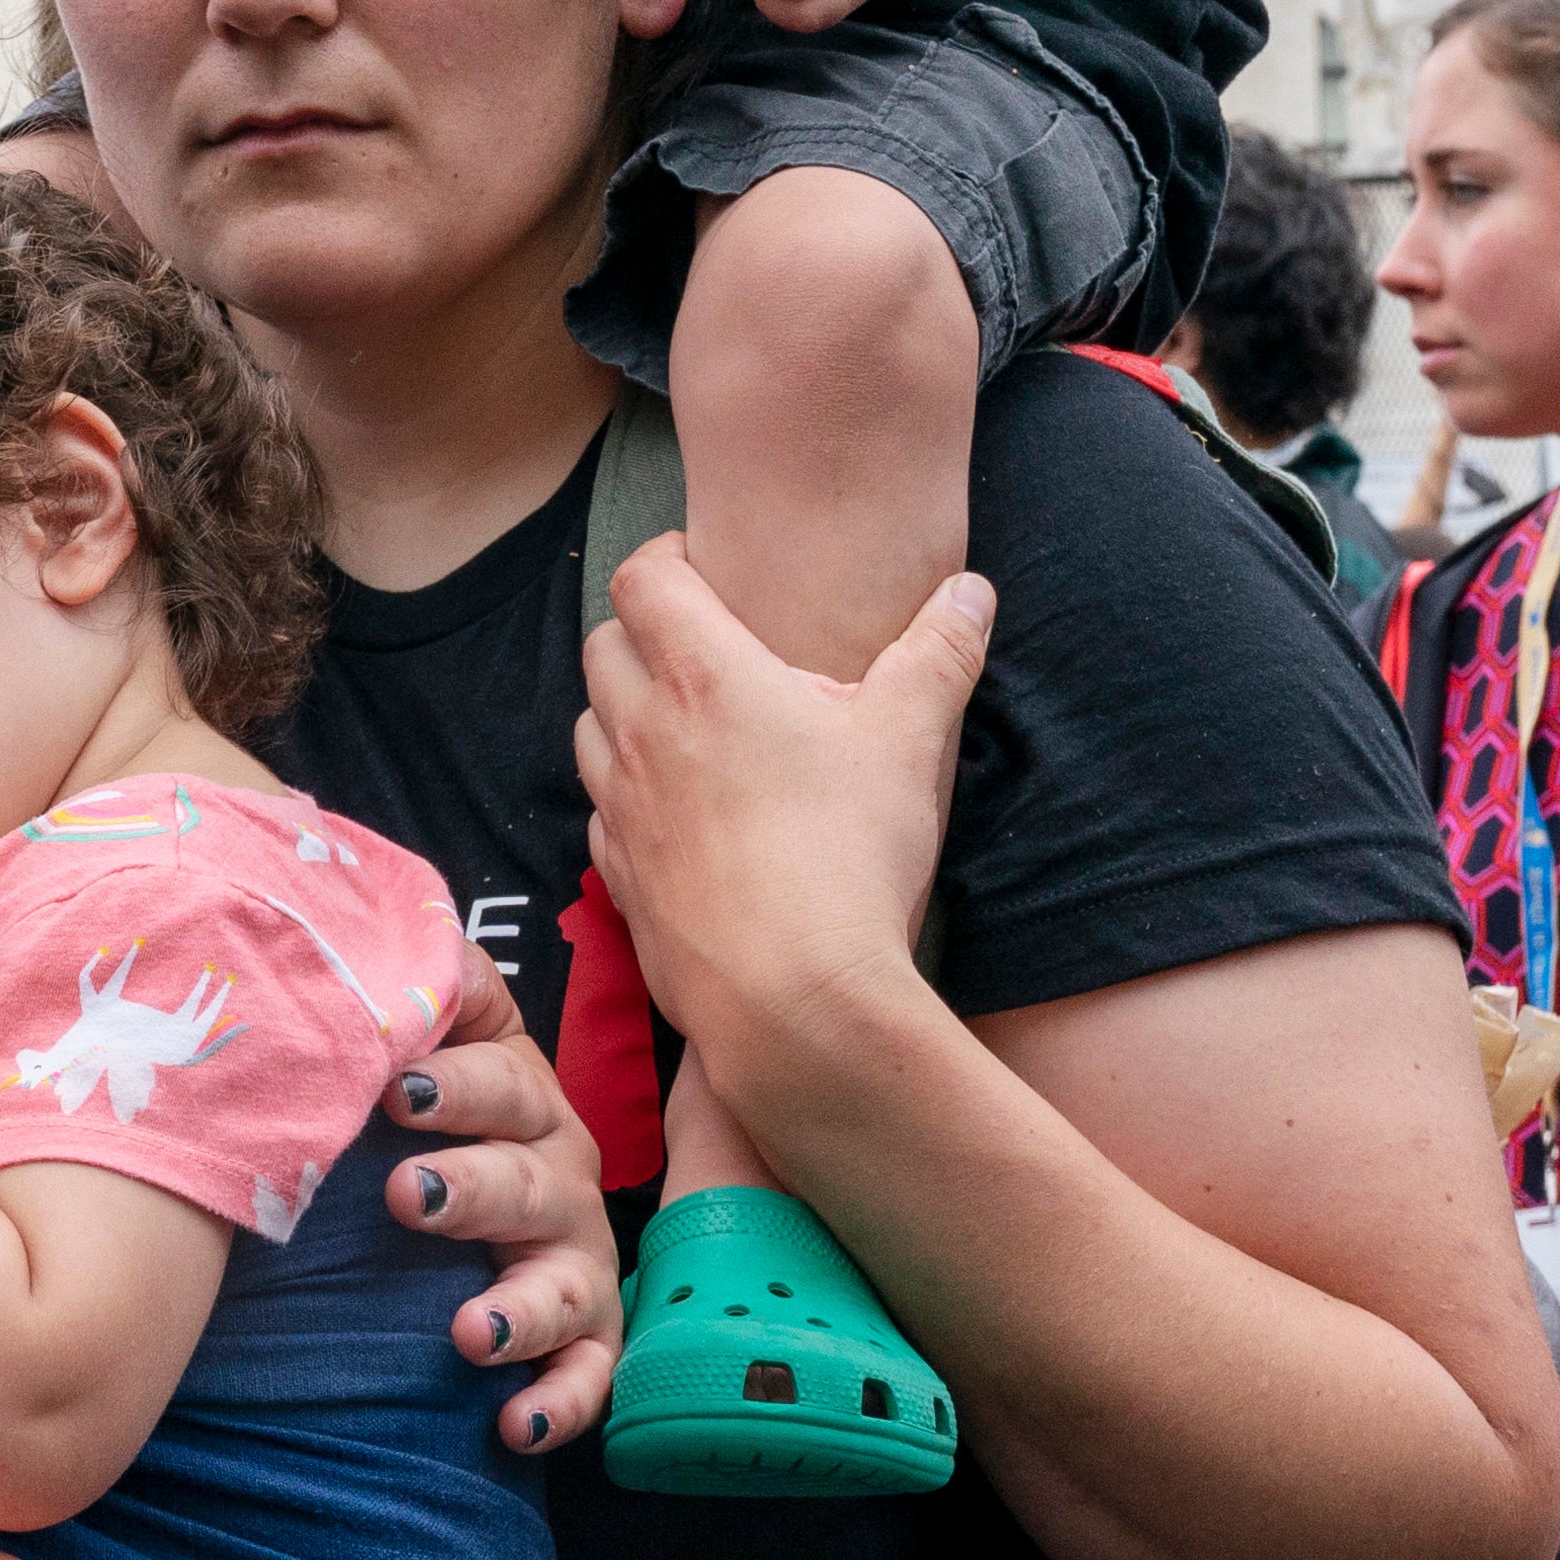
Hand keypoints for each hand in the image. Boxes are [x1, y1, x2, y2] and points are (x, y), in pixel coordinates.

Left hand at [377, 983, 619, 1454]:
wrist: (435, 1199)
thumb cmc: (424, 1103)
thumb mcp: (419, 1033)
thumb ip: (419, 985)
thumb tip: (407, 934)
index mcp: (518, 1097)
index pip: (500, 1078)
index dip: (453, 1082)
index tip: (393, 1090)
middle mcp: (558, 1174)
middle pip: (530, 1177)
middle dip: (473, 1187)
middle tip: (404, 1196)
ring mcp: (575, 1259)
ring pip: (566, 1283)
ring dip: (522, 1309)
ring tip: (469, 1333)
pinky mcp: (581, 1337)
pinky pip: (590, 1375)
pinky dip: (562, 1402)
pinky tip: (516, 1425)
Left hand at [572, 544, 997, 1067]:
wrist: (793, 1000)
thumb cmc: (849, 857)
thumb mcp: (910, 741)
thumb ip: (939, 653)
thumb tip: (970, 589)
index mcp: (705, 677)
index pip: (643, 578)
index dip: (665, 559)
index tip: (702, 567)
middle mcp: (644, 732)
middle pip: (604, 645)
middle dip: (642, 633)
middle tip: (701, 647)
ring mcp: (621, 808)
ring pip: (590, 728)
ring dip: (624, 713)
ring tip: (687, 729)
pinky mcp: (619, 876)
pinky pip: (602, 813)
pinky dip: (627, 797)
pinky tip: (681, 815)